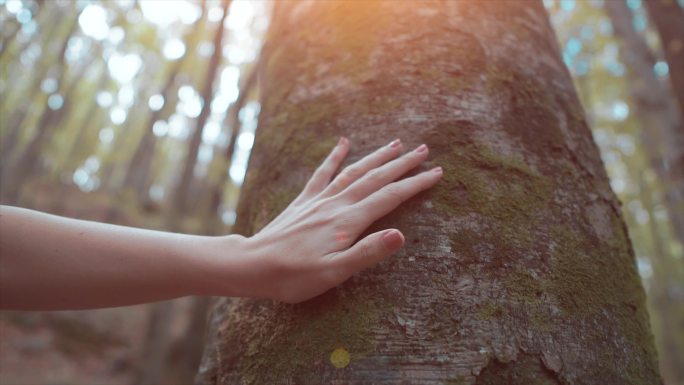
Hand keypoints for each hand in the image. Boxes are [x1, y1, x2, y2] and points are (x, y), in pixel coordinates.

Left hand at [239, 137, 442, 302]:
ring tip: (396, 143)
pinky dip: (336, 156)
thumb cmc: (295, 276)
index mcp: (348, 221)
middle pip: (375, 178)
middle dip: (402, 164)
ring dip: (377, 156)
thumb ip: (368, 252)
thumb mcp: (335, 272)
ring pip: (354, 171)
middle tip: (425, 150)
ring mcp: (319, 200)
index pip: (390, 197)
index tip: (436, 172)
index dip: (415, 184)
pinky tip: (344, 142)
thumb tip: (401, 235)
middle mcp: (336, 204)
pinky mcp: (304, 201)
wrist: (253, 265)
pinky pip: (323, 172)